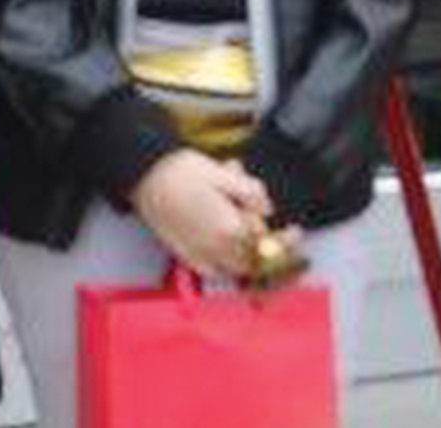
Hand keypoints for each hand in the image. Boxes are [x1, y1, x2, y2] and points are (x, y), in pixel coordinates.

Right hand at [130, 151, 273, 277]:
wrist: (145, 175)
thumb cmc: (182, 171)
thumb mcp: (224, 173)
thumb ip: (252, 193)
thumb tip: (267, 209)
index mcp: (229, 228)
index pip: (268, 245)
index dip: (286, 240)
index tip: (295, 232)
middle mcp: (215, 248)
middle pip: (254, 262)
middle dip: (267, 249)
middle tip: (273, 233)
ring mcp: (198, 254)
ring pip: (234, 268)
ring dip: (247, 256)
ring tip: (246, 232)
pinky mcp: (184, 254)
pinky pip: (212, 270)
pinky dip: (224, 263)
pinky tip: (224, 244)